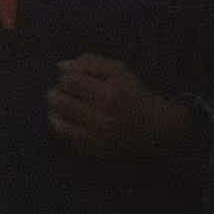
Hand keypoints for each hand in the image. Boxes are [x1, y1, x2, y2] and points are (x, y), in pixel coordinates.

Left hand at [46, 52, 191, 159]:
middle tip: (62, 92)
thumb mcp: (119, 71)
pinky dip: (61, 126)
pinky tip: (66, 120)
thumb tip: (60, 66)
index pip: (70, 81)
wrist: (158, 129)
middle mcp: (106, 115)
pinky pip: (67, 137)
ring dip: (56, 109)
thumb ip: (90, 62)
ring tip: (62, 105)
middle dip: (57, 93)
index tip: (70, 80)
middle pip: (60, 100)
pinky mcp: (97, 151)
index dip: (65, 78)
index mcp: (112, 92)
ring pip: (59, 119)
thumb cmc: (135, 95)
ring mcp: (100, 136)